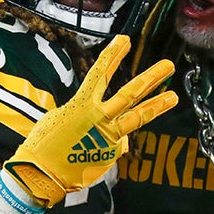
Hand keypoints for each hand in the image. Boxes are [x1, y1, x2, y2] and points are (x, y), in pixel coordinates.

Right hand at [3, 35, 177, 206]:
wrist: (40, 174)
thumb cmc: (45, 145)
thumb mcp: (63, 121)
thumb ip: (90, 119)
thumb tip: (115, 130)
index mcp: (81, 104)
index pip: (100, 74)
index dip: (112, 55)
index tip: (124, 40)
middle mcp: (98, 117)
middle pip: (130, 93)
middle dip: (150, 78)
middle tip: (167, 65)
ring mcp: (107, 136)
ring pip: (137, 117)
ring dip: (157, 105)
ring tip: (173, 96)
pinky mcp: (110, 154)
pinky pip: (115, 144)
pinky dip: (107, 144)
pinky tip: (91, 151)